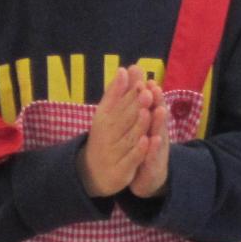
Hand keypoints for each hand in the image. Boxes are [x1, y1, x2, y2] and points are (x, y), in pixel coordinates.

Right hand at [80, 67, 154, 197]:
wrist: (93, 172)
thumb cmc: (105, 137)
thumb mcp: (107, 115)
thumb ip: (116, 93)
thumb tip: (125, 68)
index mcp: (105, 120)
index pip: (119, 104)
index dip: (130, 94)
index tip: (141, 81)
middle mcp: (108, 135)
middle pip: (124, 119)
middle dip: (135, 106)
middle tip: (146, 92)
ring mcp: (114, 153)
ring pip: (128, 138)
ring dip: (138, 125)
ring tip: (147, 112)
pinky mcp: (121, 169)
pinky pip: (130, 159)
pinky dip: (138, 150)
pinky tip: (147, 141)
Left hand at [129, 83, 170, 199]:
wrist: (149, 178)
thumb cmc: (144, 147)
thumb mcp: (140, 126)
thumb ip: (137, 104)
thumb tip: (133, 75)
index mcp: (151, 123)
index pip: (152, 105)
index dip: (151, 93)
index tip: (148, 79)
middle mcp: (157, 133)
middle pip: (158, 116)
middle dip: (157, 102)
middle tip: (155, 88)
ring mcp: (158, 149)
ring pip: (159, 133)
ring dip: (159, 122)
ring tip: (159, 110)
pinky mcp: (154, 165)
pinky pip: (154, 156)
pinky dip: (154, 148)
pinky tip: (154, 140)